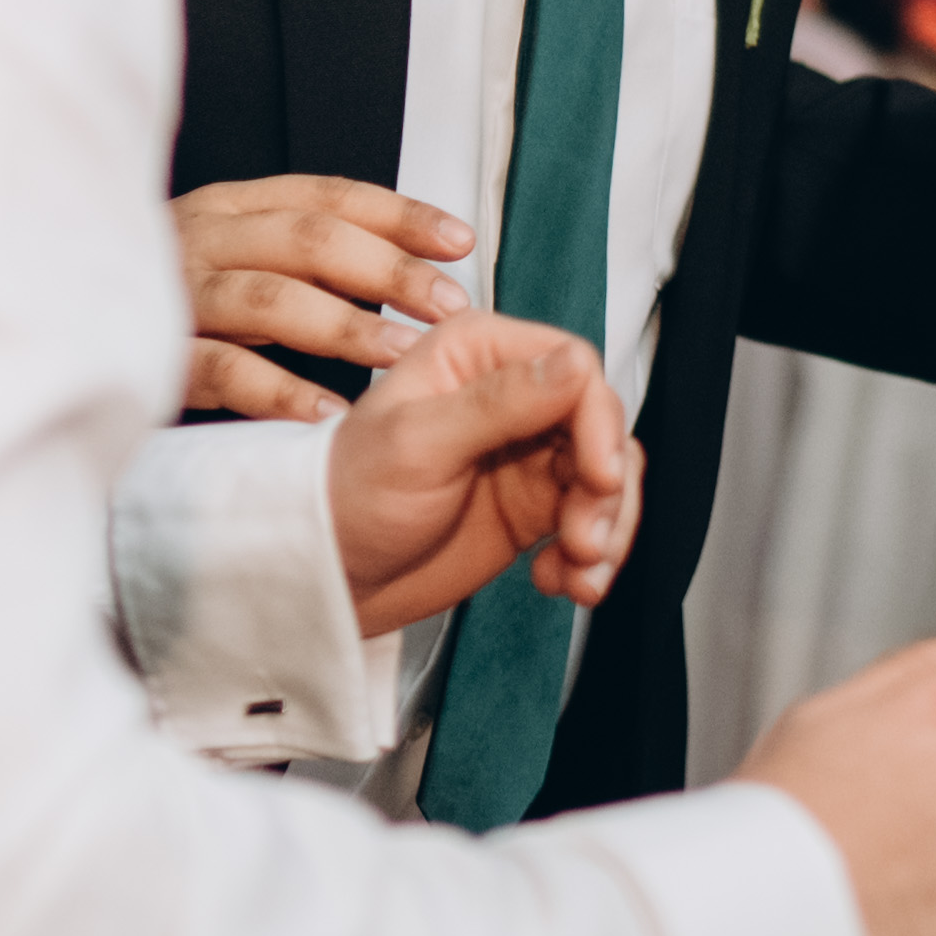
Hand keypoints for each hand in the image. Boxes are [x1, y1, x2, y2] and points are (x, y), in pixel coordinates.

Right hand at [173, 174, 471, 423]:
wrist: (60, 339)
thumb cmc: (177, 305)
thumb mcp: (238, 263)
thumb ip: (304, 260)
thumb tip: (415, 272)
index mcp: (231, 207)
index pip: (327, 197)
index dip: (398, 216)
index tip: (461, 242)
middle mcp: (202, 238)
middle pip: (308, 240)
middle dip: (388, 271)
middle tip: (448, 307)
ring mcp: (174, 296)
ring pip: (271, 300)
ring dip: (347, 329)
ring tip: (407, 359)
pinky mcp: (153, 356)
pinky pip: (223, 371)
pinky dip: (281, 391)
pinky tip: (332, 413)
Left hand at [322, 311, 639, 638]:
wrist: (327, 575)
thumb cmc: (348, 495)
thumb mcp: (419, 443)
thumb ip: (499, 402)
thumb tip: (575, 362)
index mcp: (479, 354)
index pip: (575, 368)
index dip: (599, 423)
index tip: (597, 476)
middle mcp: (513, 394)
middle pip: (602, 425)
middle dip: (606, 490)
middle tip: (584, 540)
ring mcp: (528, 452)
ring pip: (609, 475)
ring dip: (608, 527)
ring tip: (579, 573)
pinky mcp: (534, 505)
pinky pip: (593, 518)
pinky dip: (592, 556)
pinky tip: (560, 581)